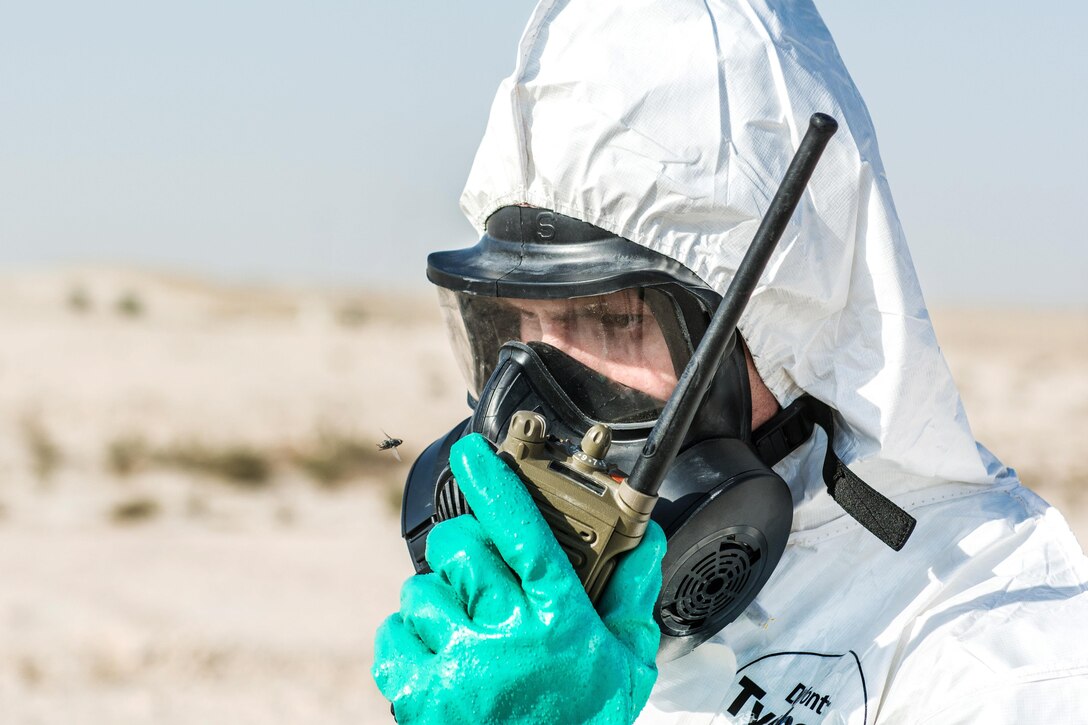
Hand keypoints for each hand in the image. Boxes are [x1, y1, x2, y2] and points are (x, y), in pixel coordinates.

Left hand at [373, 433, 664, 723]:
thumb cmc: (583, 724)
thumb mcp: (628, 664)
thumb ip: (633, 596)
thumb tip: (644, 541)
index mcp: (559, 619)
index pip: (525, 532)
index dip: (496, 484)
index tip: (473, 453)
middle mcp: (507, 635)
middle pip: (460, 547)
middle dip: (468, 554)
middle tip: (484, 580)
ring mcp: (458, 664)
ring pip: (421, 588)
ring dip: (440, 602)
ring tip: (467, 632)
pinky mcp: (419, 694)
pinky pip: (392, 633)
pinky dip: (408, 639)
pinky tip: (439, 655)